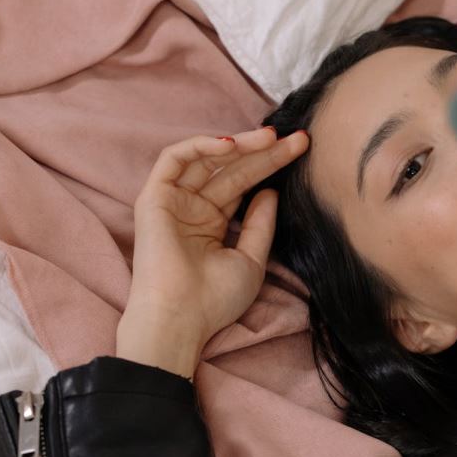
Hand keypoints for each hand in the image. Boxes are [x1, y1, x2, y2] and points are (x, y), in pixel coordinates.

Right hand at [117, 127, 308, 376]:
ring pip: (208, 159)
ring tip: (271, 138)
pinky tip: (231, 145)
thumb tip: (270, 191)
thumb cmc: (215, 299)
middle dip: (265, 152)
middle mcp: (193, 209)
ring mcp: (174, 202)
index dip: (272, 165)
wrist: (182, 319)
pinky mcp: (154, 198)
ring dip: (240, 145)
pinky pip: (174, 159)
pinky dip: (200, 146)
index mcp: (213, 225)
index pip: (245, 185)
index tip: (303, 150)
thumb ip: (260, 224)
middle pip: (232, 170)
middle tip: (297, 139)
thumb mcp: (252, 259)